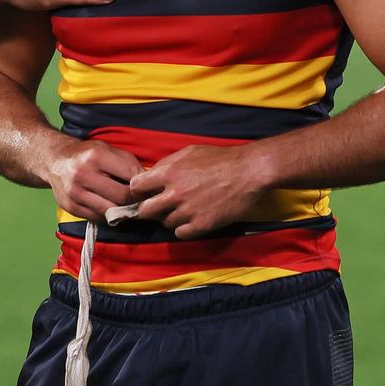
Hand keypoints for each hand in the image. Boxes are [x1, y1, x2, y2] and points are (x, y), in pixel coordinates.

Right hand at [46, 136, 144, 221]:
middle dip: (134, 200)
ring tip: (127, 206)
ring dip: (122, 211)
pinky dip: (108, 216)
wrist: (54, 160)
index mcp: (96, 155)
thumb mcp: (107, 149)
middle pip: (122, 197)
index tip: (147, 188)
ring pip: (111, 211)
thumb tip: (148, 181)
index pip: (130, 176)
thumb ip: (128, 162)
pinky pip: (98, 218)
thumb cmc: (86, 153)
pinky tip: (110, 207)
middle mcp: (84, 174)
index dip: (143, 185)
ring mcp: (75, 192)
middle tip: (140, 200)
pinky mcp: (71, 207)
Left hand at [130, 144, 265, 238]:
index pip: (136, 187)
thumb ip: (167, 164)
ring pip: (164, 223)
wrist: (248, 172)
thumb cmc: (219, 158)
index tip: (144, 192)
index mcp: (169, 172)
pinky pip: (180, 233)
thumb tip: (151, 175)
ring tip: (182, 209)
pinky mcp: (202, 225)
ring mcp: (188, 211)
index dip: (138, 190)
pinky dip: (182, 228)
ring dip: (169, 217)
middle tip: (158, 206)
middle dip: (148, 209)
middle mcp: (175, 193)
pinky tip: (190, 218)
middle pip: (145, 211)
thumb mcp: (188, 152)